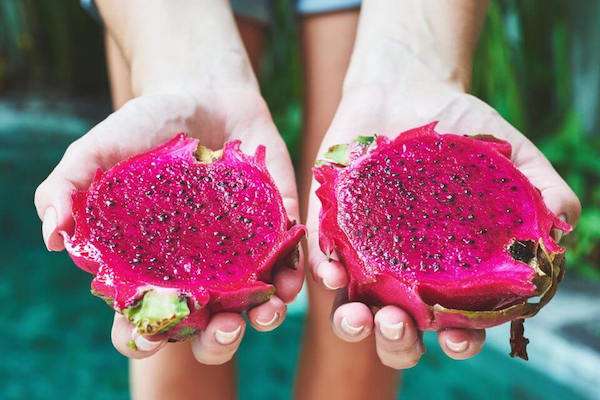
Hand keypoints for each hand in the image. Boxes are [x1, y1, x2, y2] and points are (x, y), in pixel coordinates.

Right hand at [34, 88, 303, 363]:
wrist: (204, 92)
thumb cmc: (146, 124)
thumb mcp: (100, 149)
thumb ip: (68, 187)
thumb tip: (51, 237)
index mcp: (151, 263)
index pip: (143, 317)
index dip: (142, 337)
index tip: (149, 340)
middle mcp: (196, 267)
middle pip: (205, 324)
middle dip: (216, 339)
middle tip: (222, 330)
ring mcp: (237, 251)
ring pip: (252, 303)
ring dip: (261, 318)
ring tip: (264, 313)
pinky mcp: (274, 228)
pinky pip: (287, 263)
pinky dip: (292, 277)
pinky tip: (290, 280)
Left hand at [306, 80, 580, 367]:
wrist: (407, 86)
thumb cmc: (463, 128)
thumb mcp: (511, 156)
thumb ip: (541, 193)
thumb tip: (561, 232)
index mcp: (449, 268)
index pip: (454, 323)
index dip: (458, 341)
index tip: (456, 340)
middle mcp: (404, 268)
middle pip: (398, 328)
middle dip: (397, 340)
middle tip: (400, 325)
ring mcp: (363, 249)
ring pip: (352, 307)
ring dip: (353, 324)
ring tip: (360, 317)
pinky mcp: (330, 223)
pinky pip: (322, 256)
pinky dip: (324, 271)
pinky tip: (331, 274)